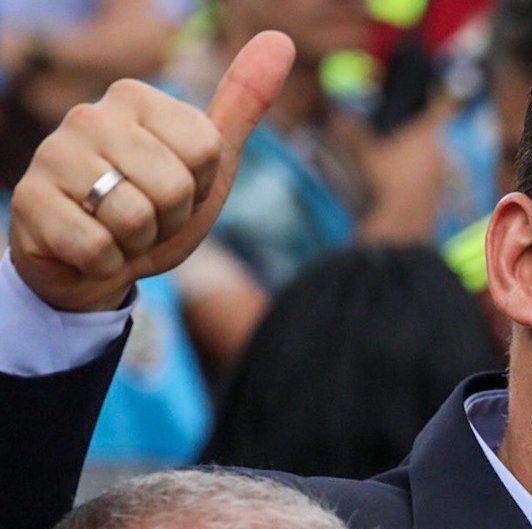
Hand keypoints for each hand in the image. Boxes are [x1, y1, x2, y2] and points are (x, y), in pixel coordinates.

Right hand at [8, 31, 293, 311]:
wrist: (97, 262)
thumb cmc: (154, 207)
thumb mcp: (208, 161)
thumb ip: (241, 104)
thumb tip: (280, 40)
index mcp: (134, 98)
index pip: (206, 149)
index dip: (201, 186)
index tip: (176, 189)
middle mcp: (89, 116)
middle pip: (174, 187)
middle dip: (170, 219)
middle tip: (146, 217)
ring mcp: (53, 155)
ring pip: (135, 218)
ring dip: (137, 242)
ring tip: (117, 231)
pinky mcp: (29, 200)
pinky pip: (96, 247)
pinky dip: (104, 262)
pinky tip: (90, 247)